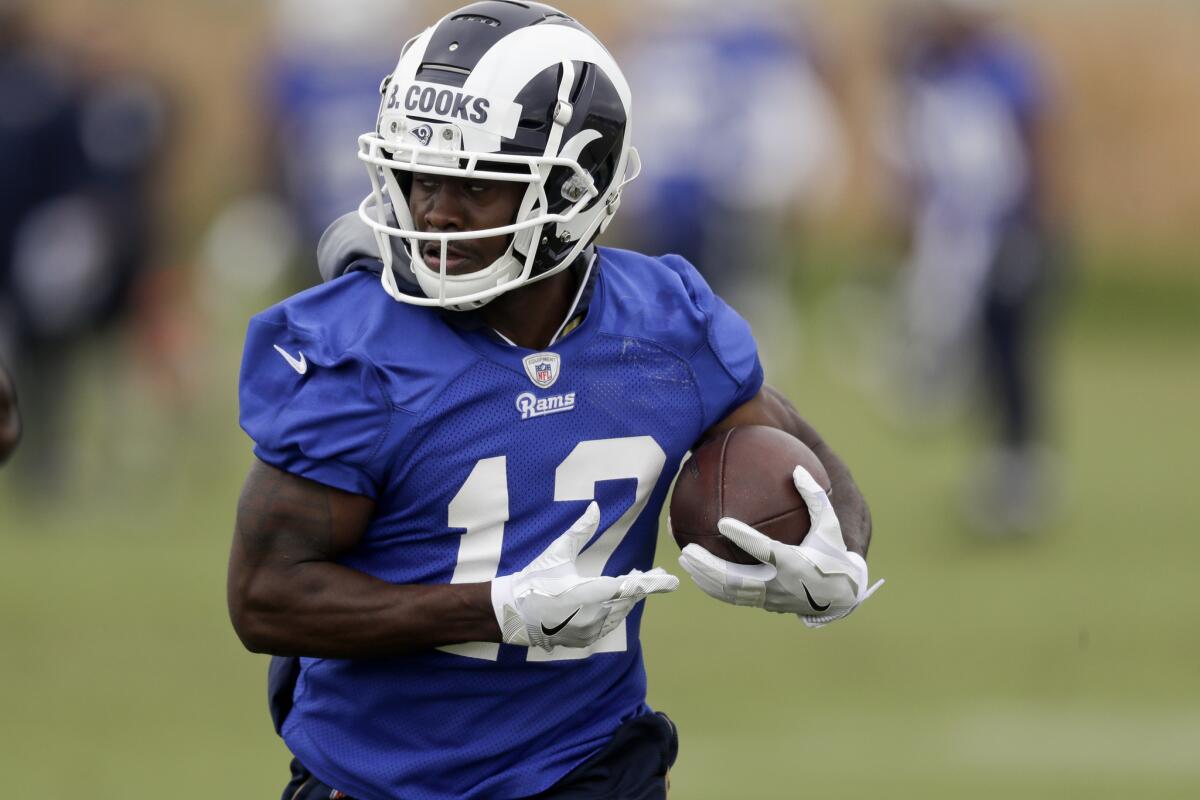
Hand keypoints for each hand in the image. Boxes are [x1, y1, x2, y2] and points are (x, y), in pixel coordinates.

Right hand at [491, 502, 678, 650]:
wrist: (512, 612)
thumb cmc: (535, 579)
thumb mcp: (558, 552)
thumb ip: (581, 530)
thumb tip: (595, 507)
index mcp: (591, 592)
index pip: (631, 586)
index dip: (653, 583)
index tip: (672, 581)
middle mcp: (594, 615)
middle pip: (629, 600)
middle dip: (643, 586)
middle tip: (658, 576)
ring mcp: (589, 631)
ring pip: (619, 615)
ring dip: (629, 600)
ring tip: (636, 584)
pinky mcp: (582, 641)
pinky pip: (607, 627)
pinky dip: (614, 614)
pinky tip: (615, 605)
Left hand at [677, 466, 882, 627]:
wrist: (841, 595)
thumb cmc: (833, 552)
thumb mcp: (829, 524)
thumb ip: (814, 497)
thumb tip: (796, 468)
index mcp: (795, 562)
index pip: (765, 550)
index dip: (743, 537)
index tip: (721, 523)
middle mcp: (779, 584)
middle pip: (737, 580)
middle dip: (709, 567)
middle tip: (688, 550)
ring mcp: (770, 598)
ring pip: (730, 592)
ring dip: (705, 578)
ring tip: (684, 561)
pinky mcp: (764, 604)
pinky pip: (734, 598)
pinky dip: (713, 587)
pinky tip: (697, 573)